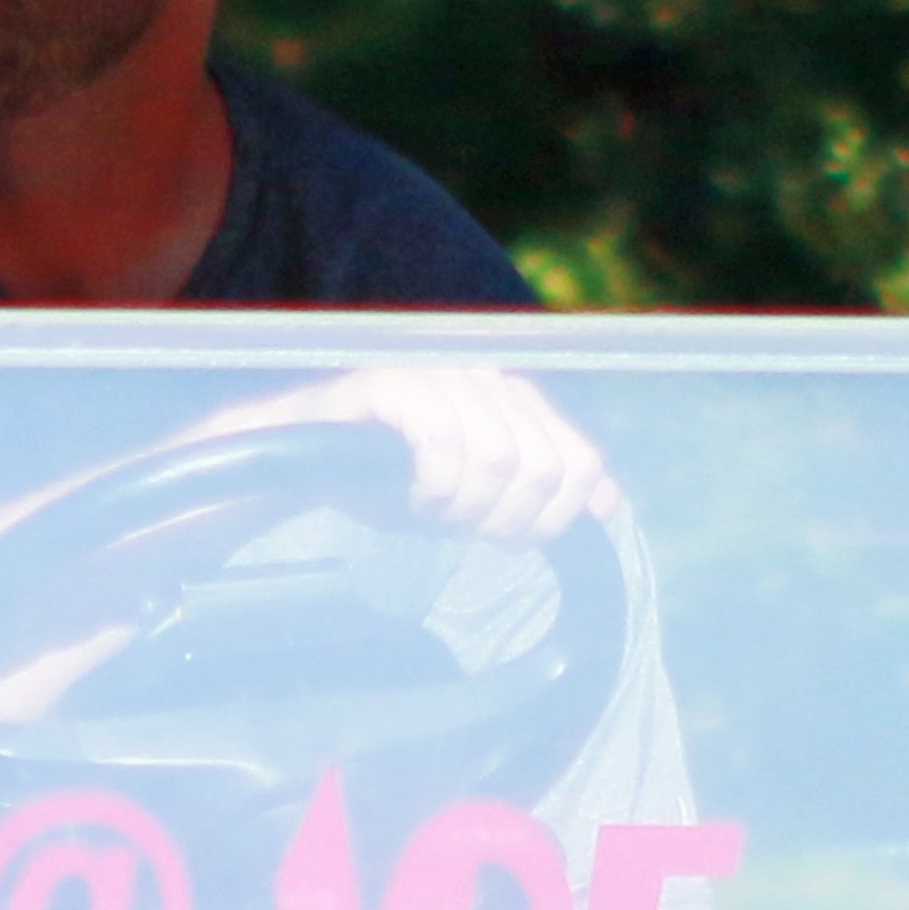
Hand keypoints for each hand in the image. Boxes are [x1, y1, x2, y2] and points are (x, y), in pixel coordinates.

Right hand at [247, 364, 622, 544]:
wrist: (298, 463)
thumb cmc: (387, 479)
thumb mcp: (476, 495)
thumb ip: (541, 493)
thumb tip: (610, 504)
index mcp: (514, 397)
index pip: (579, 459)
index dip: (554, 515)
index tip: (511, 537)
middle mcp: (486, 375)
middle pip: (542, 464)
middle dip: (506, 517)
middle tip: (463, 527)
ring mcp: (442, 372)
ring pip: (496, 456)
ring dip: (462, 505)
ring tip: (431, 510)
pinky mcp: (394, 380)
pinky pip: (441, 441)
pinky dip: (430, 486)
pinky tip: (410, 496)